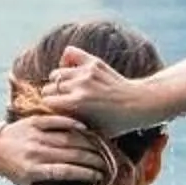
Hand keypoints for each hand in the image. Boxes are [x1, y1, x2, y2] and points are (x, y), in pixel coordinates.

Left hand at [0, 113, 107, 184]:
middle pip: (71, 154)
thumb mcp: (26, 183)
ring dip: (88, 143)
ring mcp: (35, 135)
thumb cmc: (13, 169)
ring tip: (101, 148)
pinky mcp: (34, 121)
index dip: (85, 173)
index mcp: (33, 170)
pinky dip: (72, 124)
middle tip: (107, 162)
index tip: (99, 176)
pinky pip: (57, 121)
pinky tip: (86, 129)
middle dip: (92, 159)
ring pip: (68, 138)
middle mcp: (35, 152)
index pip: (66, 171)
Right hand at [34, 45, 159, 136]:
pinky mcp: (93, 61)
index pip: (46, 102)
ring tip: (65, 90)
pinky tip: (71, 72)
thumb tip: (49, 125)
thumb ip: (69, 125)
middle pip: (49, 88)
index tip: (52, 114)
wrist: (139, 104)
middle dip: (51, 97)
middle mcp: (79, 84)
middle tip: (58, 104)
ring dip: (58, 82)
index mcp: (77, 103)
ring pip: (57, 73)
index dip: (48, 110)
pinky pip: (69, 54)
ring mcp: (86, 71)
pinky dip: (66, 61)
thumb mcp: (91, 131)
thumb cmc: (115, 124)